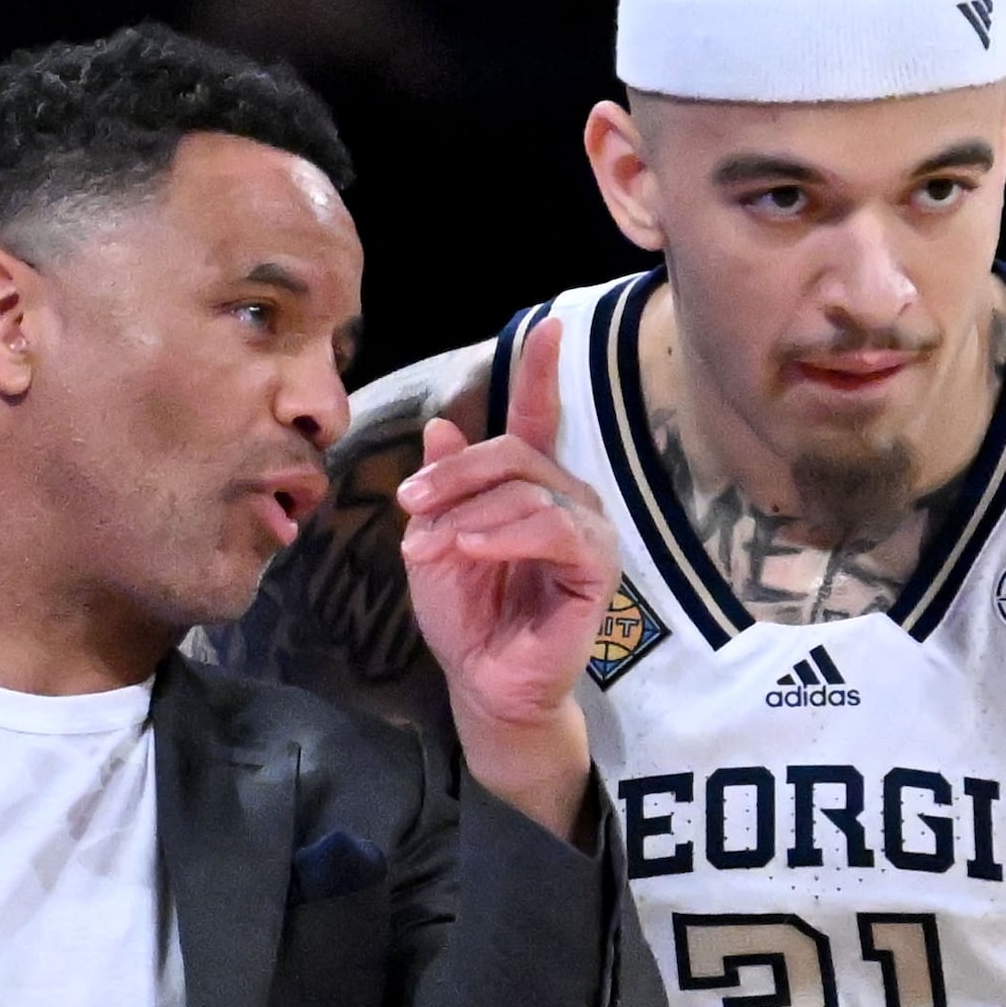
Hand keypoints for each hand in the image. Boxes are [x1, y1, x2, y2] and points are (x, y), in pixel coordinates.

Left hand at [396, 317, 616, 839]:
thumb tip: (445, 423)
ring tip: (432, 546)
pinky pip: (551, 529)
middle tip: (409, 504)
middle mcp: (568, 499)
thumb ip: (444, 487)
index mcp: (530, 487)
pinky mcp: (595, 568)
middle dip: (455, 474)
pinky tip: (469, 550)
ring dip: (468, 513)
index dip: (539, 371)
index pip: (537, 418)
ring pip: (528, 489)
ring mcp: (587, 531)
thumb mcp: (436, 541)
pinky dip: (503, 534)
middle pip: (515, 452)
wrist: (483, 685)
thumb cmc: (467, 617)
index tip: (546, 322)